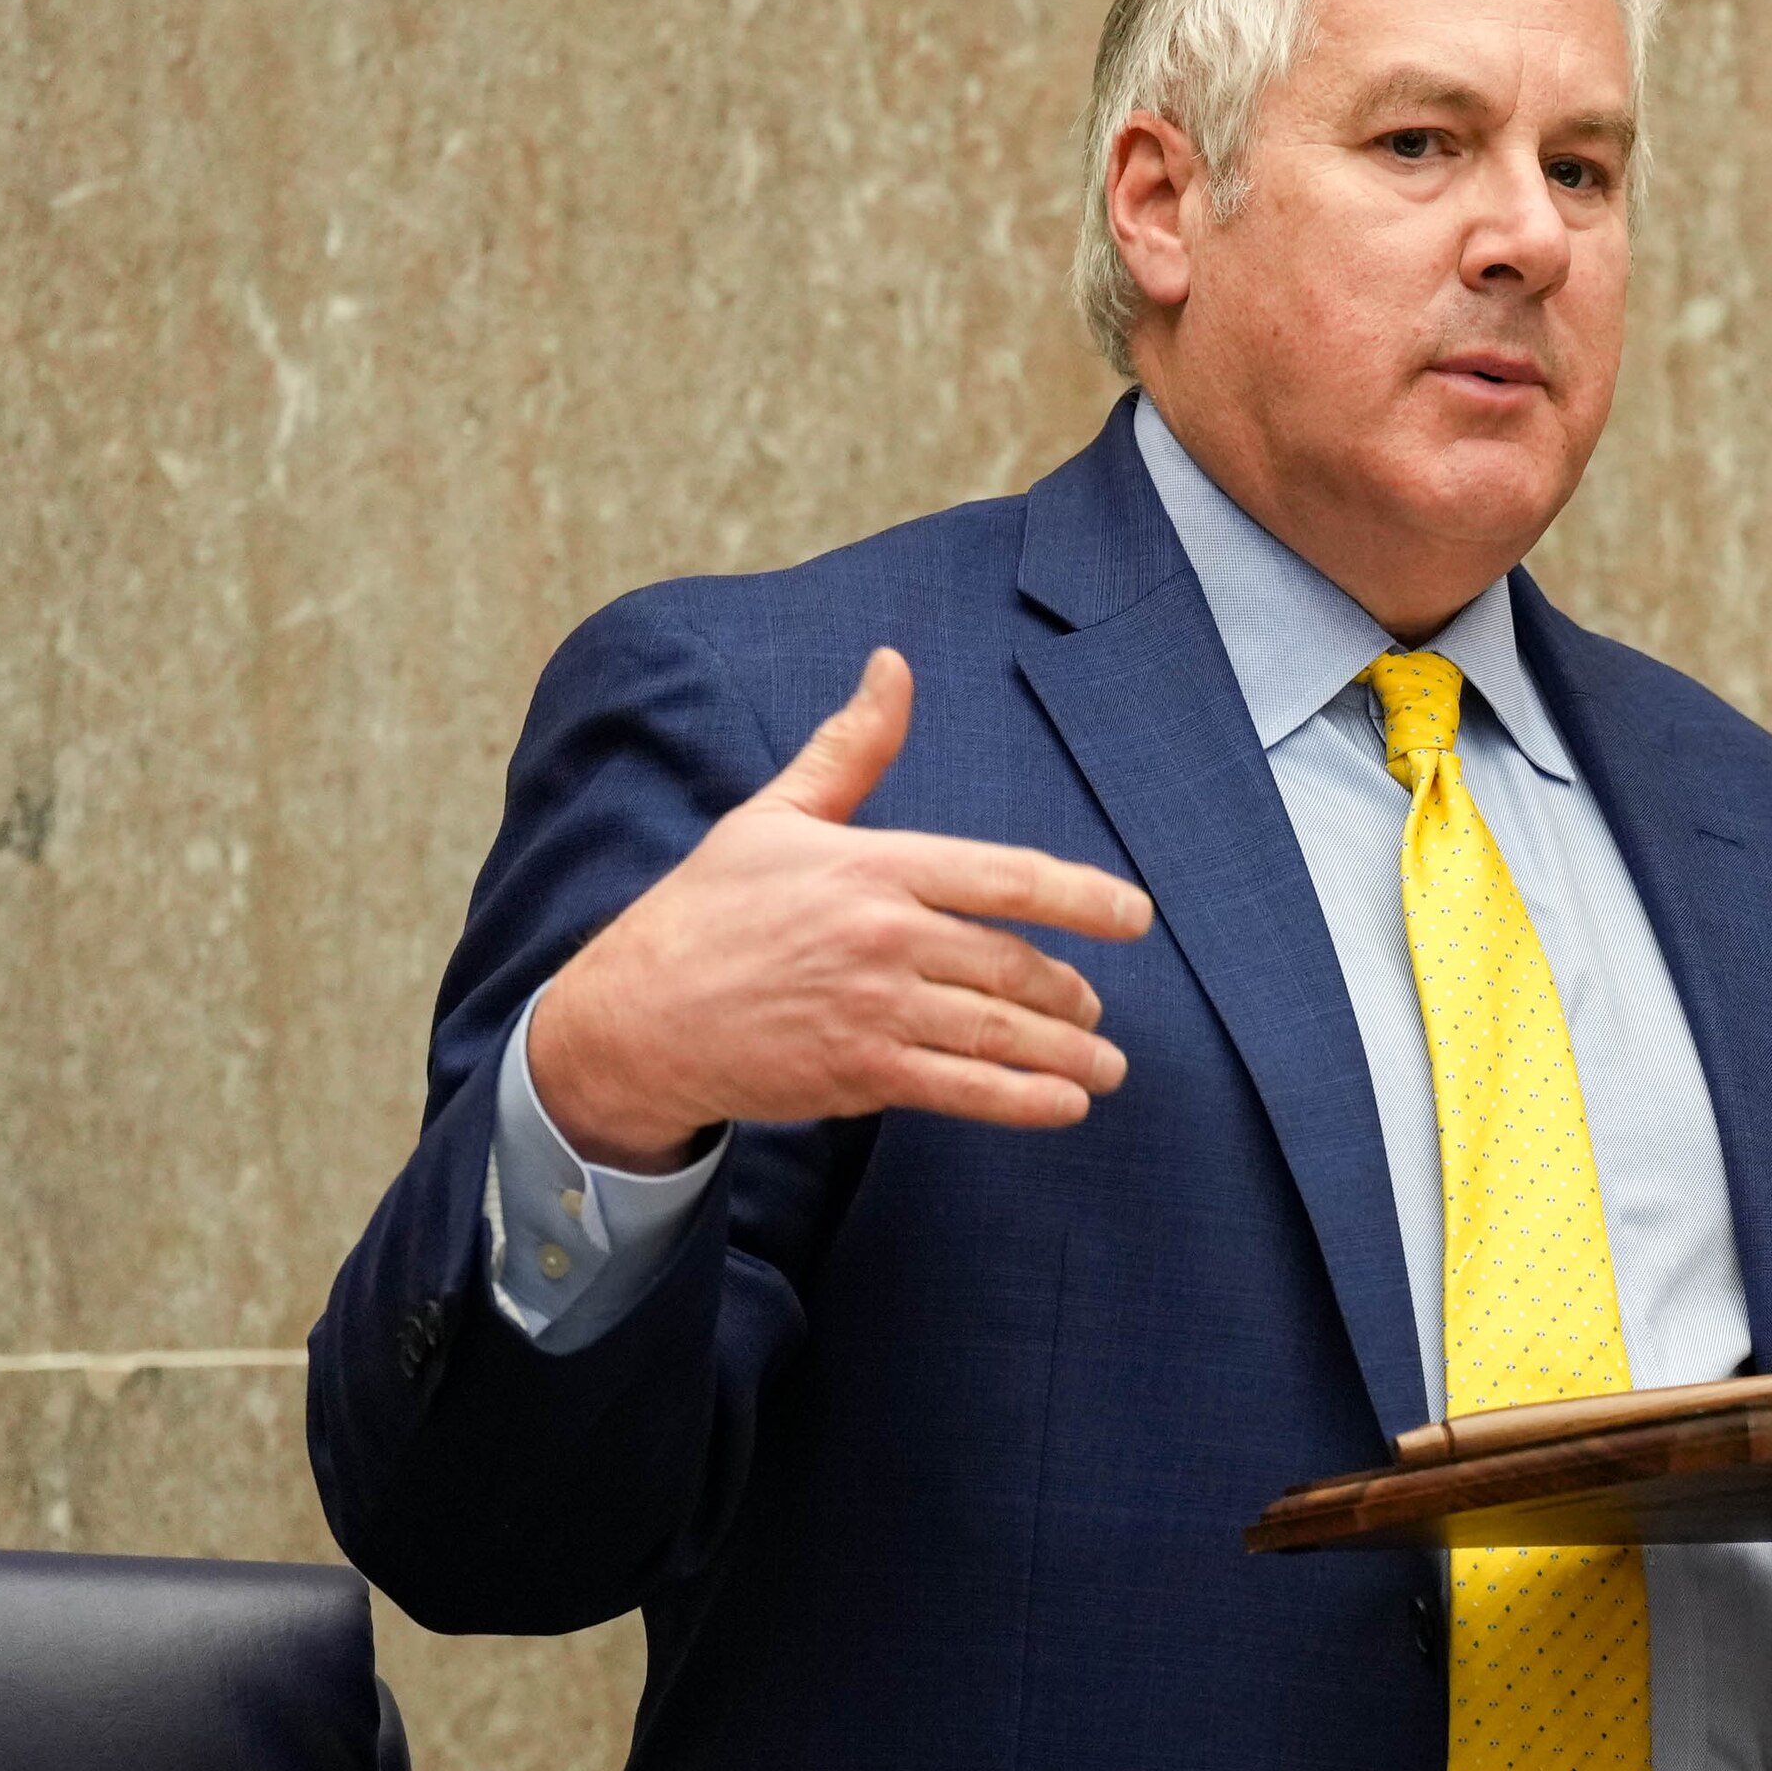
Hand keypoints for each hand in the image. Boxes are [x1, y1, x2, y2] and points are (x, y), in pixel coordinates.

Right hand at [528, 649, 1157, 1170]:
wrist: (634, 1015)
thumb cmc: (710, 909)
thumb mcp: (776, 816)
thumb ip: (852, 749)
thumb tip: (893, 665)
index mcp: (874, 866)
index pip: (1005, 877)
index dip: (1083, 898)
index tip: (1136, 916)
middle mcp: (883, 936)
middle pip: (1014, 964)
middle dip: (1069, 991)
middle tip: (1093, 1007)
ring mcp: (874, 1008)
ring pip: (1000, 1030)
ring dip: (1067, 1052)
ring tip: (1106, 1065)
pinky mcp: (858, 1072)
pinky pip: (964, 1088)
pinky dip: (1024, 1100)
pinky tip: (1066, 1105)